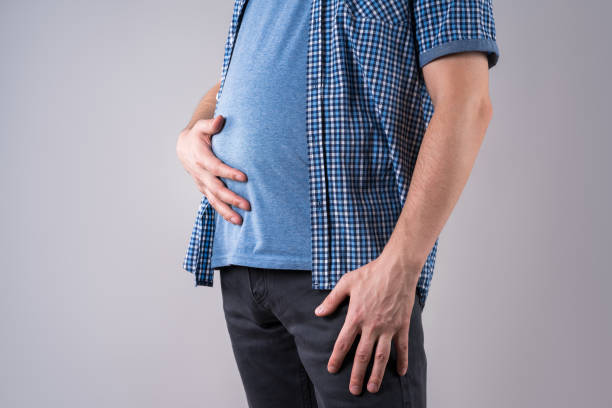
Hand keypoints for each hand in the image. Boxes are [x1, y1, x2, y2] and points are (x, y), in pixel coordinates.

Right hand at [176, 115, 250, 224]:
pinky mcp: (204, 189)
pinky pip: (213, 202)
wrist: (184, 147)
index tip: (244, 177)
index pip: (216, 167)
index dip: (229, 173)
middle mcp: (200, 173)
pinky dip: (222, 212)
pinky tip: (235, 221)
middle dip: (231, 198)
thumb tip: (220, 119)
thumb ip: (211, 124)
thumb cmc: (197, 135)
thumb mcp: (201, 127)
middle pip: (216, 189)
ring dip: (227, 211)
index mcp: (201, 158)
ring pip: (214, 200)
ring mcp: (202, 183)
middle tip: (247, 205)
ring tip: (240, 221)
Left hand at [313, 254, 419, 394]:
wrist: (397, 268)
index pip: (343, 343)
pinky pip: (402, 347)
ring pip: (382, 357)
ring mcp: (388, 327)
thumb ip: (332, 300)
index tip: (332, 369)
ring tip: (373, 388)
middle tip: (353, 390)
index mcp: (356, 316)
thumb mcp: (346, 283)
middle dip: (356, 375)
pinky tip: (401, 373)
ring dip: (377, 375)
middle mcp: (371, 326)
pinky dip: (402, 361)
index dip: (336, 358)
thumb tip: (318, 312)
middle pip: (362, 356)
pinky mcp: (402, 325)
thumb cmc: (371, 273)